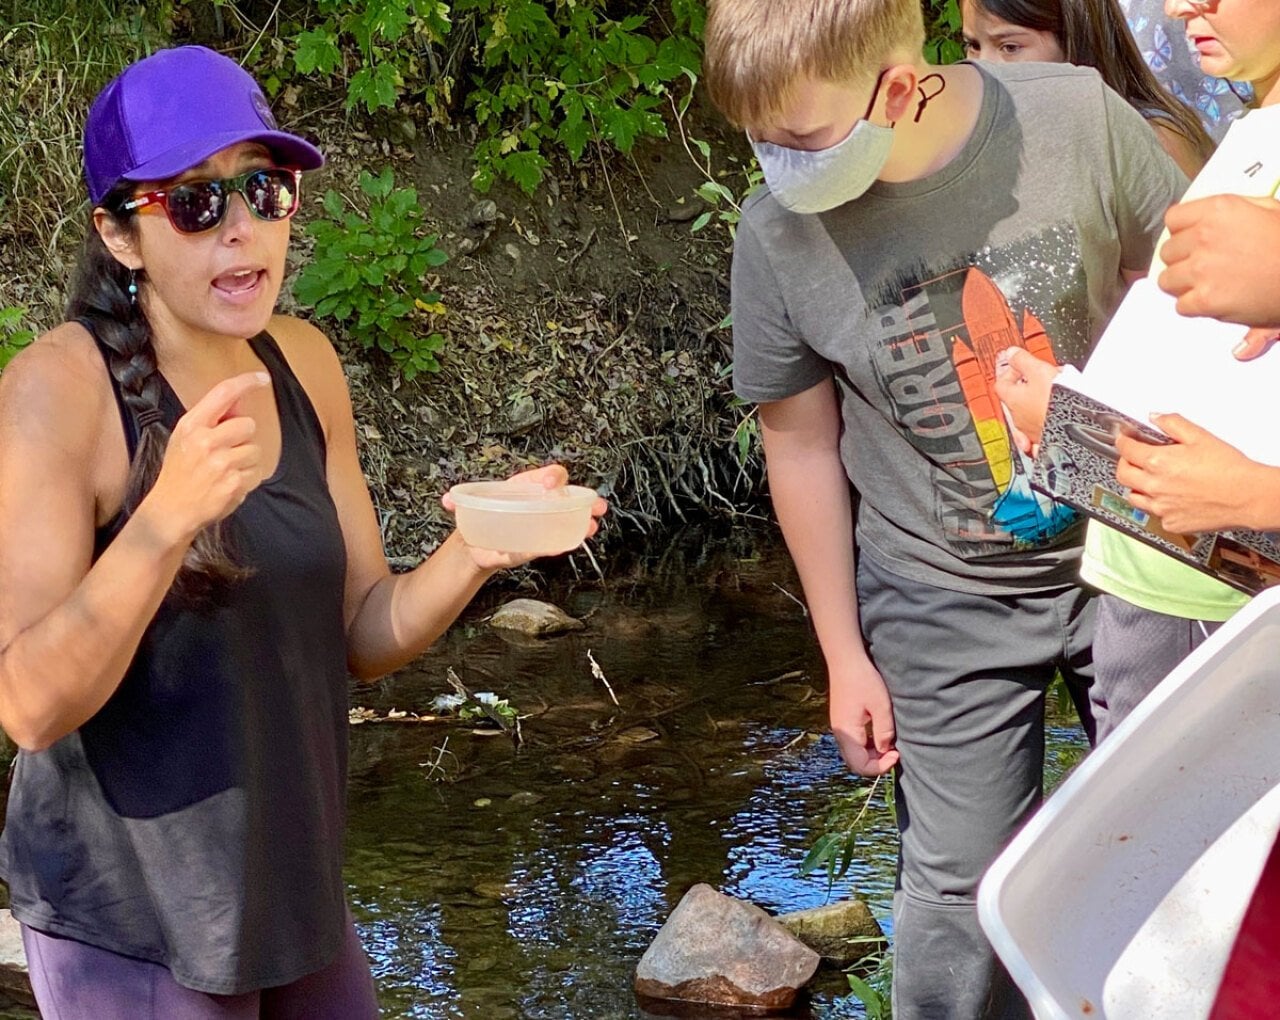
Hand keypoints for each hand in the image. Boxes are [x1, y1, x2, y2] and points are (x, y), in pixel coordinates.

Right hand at [141, 371, 269, 543]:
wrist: (171, 509)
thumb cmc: (180, 472)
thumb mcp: (186, 439)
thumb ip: (212, 420)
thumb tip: (241, 402)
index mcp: (192, 425)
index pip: (223, 393)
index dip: (246, 382)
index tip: (263, 378)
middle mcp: (205, 440)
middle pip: (248, 424)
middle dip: (243, 439)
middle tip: (224, 454)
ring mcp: (220, 462)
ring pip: (256, 450)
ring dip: (246, 462)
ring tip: (224, 472)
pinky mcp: (233, 482)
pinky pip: (256, 473)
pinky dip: (246, 481)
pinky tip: (227, 485)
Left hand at [442, 463, 608, 570]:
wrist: (478, 542)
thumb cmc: (480, 518)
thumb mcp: (470, 507)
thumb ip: (459, 503)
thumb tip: (447, 500)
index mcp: (525, 487)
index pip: (546, 475)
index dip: (552, 476)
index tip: (549, 485)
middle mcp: (540, 502)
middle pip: (568, 495)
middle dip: (584, 498)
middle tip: (597, 505)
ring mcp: (544, 521)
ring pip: (570, 517)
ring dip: (584, 520)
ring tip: (593, 526)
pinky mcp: (542, 540)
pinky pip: (559, 538)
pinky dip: (566, 541)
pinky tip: (570, 544)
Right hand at [828, 657, 898, 776]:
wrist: (846, 660)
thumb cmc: (864, 679)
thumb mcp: (881, 706)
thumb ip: (884, 731)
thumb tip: (886, 751)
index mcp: (847, 733)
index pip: (860, 766)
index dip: (880, 767)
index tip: (897, 754)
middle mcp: (840, 734)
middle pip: (856, 763)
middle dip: (877, 763)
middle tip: (895, 751)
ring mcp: (840, 727)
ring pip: (855, 753)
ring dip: (873, 754)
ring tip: (890, 742)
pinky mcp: (843, 720)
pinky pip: (854, 742)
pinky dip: (868, 744)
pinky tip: (879, 732)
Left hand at [994, 348, 1057, 452]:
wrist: (1079, 426)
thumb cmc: (1057, 402)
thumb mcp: (1038, 370)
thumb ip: (1022, 359)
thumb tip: (1011, 353)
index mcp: (1012, 400)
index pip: (1002, 384)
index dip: (1012, 371)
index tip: (1023, 365)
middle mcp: (1019, 418)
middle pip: (1018, 397)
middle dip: (1031, 384)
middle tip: (1046, 375)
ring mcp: (1032, 431)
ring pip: (1033, 411)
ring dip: (1043, 400)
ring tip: (1061, 390)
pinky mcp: (1048, 438)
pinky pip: (1044, 427)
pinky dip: (1050, 418)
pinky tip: (1060, 413)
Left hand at [1114, 413, 1273, 532]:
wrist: (1247, 497)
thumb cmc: (1229, 469)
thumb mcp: (1200, 436)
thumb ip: (1173, 424)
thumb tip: (1155, 417)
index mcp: (1158, 463)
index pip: (1125, 449)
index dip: (1122, 440)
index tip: (1123, 438)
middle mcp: (1154, 487)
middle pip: (1122, 474)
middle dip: (1125, 462)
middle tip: (1133, 457)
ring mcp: (1161, 508)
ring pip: (1134, 496)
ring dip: (1137, 486)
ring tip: (1150, 478)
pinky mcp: (1171, 523)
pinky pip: (1154, 513)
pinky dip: (1157, 504)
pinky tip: (1170, 496)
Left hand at [1158, 196, 1279, 350]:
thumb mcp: (1267, 209)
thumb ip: (1232, 210)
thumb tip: (1206, 217)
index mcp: (1219, 210)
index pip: (1173, 219)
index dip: (1181, 232)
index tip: (1189, 240)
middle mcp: (1205, 237)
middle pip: (1167, 251)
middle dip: (1182, 259)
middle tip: (1203, 265)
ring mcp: (1201, 269)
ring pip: (1166, 280)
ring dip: (1182, 284)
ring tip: (1206, 284)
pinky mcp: (1204, 299)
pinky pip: (1180, 306)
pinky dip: (1194, 307)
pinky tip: (1213, 300)